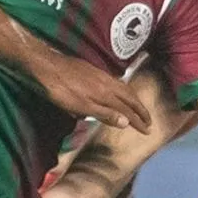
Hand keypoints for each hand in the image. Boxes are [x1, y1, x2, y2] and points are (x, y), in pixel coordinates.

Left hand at [28, 51, 151, 130]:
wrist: (48, 66)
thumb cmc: (61, 90)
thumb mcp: (81, 107)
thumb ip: (104, 114)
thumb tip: (126, 122)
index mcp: (106, 94)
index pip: (127, 110)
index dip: (138, 121)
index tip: (147, 131)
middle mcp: (108, 84)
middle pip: (130, 97)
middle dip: (141, 110)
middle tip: (149, 121)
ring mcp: (101, 76)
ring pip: (124, 88)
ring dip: (134, 99)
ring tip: (139, 108)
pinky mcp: (95, 71)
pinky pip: (117, 83)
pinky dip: (125, 91)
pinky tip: (121, 92)